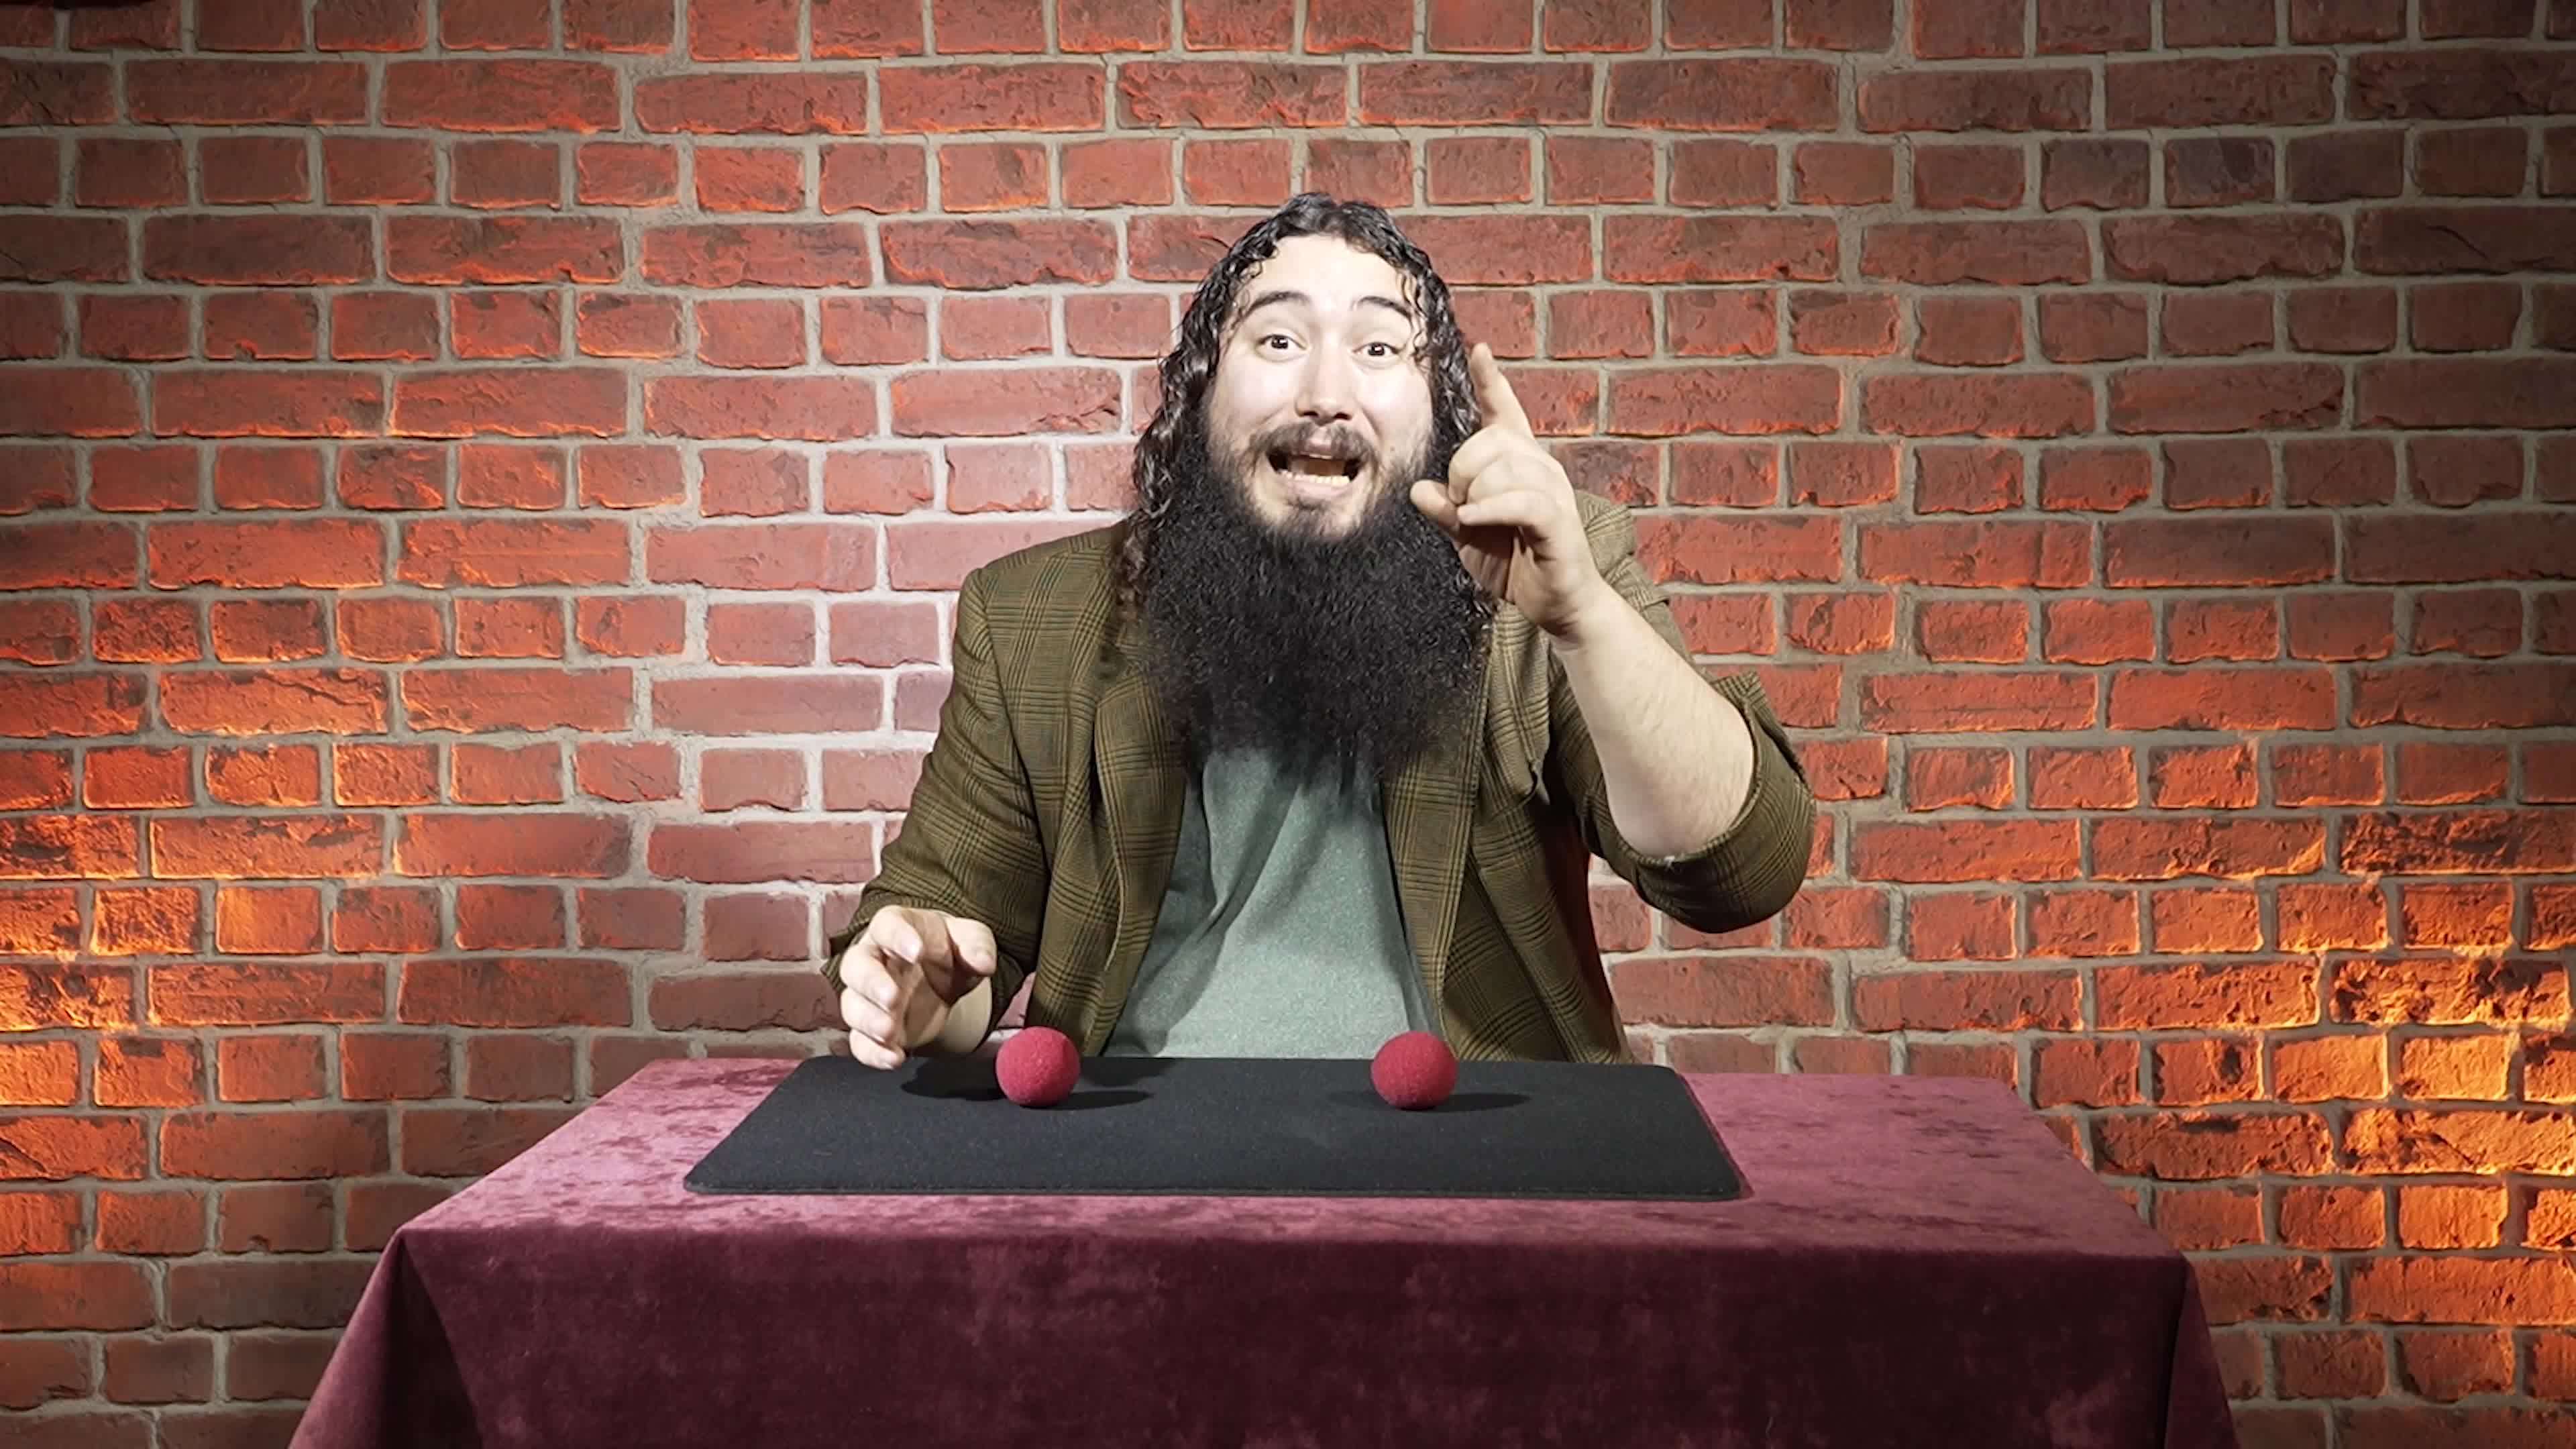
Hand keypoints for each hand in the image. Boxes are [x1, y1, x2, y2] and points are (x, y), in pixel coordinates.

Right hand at [835, 905, 996, 1068]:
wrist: (941, 978)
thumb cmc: (948, 950)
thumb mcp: (970, 939)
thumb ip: (977, 944)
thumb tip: (984, 962)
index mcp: (896, 928)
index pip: (887, 925)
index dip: (897, 937)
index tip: (917, 952)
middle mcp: (874, 959)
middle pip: (856, 966)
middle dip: (871, 984)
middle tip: (892, 998)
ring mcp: (868, 996)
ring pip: (852, 1006)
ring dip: (867, 1021)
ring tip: (889, 1032)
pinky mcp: (872, 1027)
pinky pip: (860, 1041)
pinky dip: (872, 1053)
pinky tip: (894, 1058)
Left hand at [1409, 343, 1611, 637]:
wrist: (1555, 606)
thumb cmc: (1514, 565)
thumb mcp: (1467, 536)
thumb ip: (1445, 510)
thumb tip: (1418, 490)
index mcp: (1519, 463)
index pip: (1504, 411)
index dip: (1490, 381)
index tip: (1479, 350)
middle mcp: (1540, 467)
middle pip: (1487, 441)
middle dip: (1460, 473)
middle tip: (1462, 508)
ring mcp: (1553, 490)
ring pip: (1501, 468)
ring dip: (1474, 496)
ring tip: (1475, 522)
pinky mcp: (1558, 519)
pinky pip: (1519, 500)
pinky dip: (1489, 509)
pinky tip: (1474, 520)